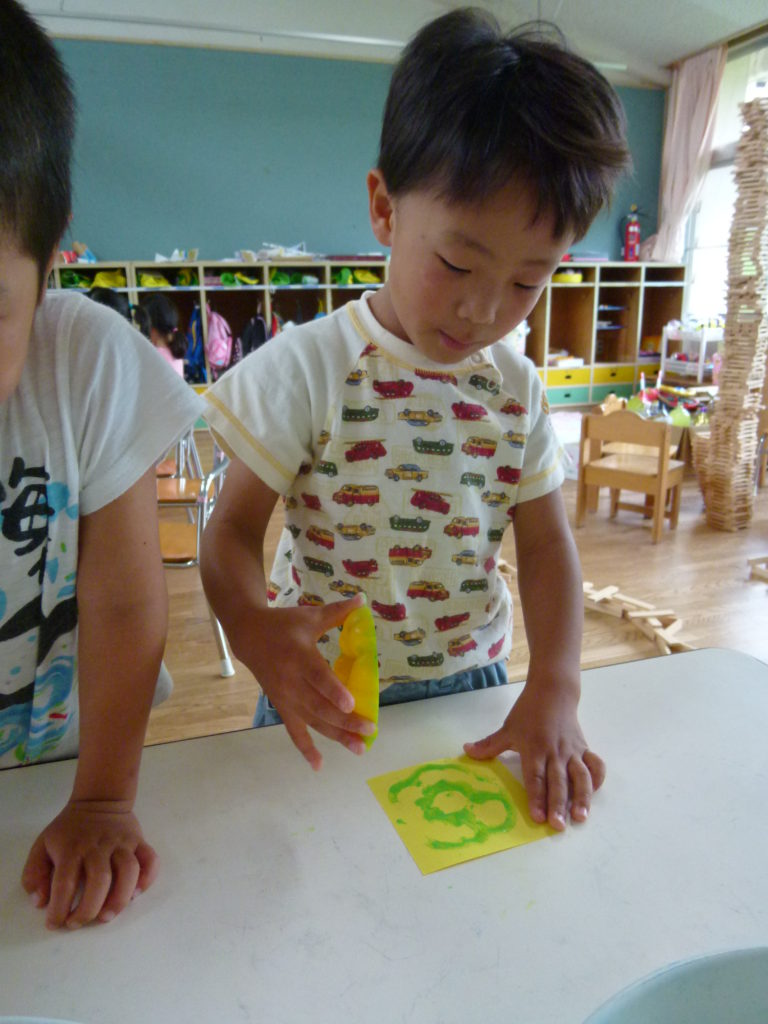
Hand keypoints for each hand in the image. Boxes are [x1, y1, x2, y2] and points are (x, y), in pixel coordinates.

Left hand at [21, 799, 157, 928]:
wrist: (99, 799)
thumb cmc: (69, 829)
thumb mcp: (42, 845)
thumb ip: (34, 875)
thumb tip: (40, 902)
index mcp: (71, 849)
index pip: (64, 883)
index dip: (59, 909)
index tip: (54, 923)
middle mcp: (98, 846)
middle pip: (99, 881)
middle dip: (89, 910)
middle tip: (78, 923)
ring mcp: (122, 843)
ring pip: (128, 872)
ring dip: (119, 899)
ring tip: (107, 916)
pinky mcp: (139, 842)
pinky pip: (150, 860)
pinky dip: (147, 879)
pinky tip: (136, 894)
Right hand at [247, 596, 376, 769]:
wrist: (248, 636)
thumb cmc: (284, 625)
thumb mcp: (309, 616)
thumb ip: (336, 612)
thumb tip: (361, 601)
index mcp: (300, 656)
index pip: (318, 677)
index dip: (334, 692)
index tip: (351, 705)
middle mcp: (292, 681)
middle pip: (320, 706)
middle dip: (345, 721)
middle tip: (369, 731)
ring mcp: (286, 697)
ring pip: (312, 720)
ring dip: (335, 736)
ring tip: (358, 748)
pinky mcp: (281, 706)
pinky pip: (293, 731)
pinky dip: (305, 748)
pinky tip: (319, 765)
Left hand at [463, 681, 604, 829]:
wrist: (553, 691)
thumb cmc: (528, 712)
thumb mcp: (508, 728)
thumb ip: (489, 744)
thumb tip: (466, 751)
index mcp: (534, 748)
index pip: (535, 777)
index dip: (536, 797)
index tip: (537, 817)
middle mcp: (555, 752)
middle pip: (557, 782)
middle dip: (558, 805)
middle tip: (558, 826)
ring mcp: (572, 751)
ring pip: (580, 776)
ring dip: (582, 797)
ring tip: (580, 817)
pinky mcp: (584, 747)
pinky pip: (595, 765)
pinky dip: (597, 779)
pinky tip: (594, 794)